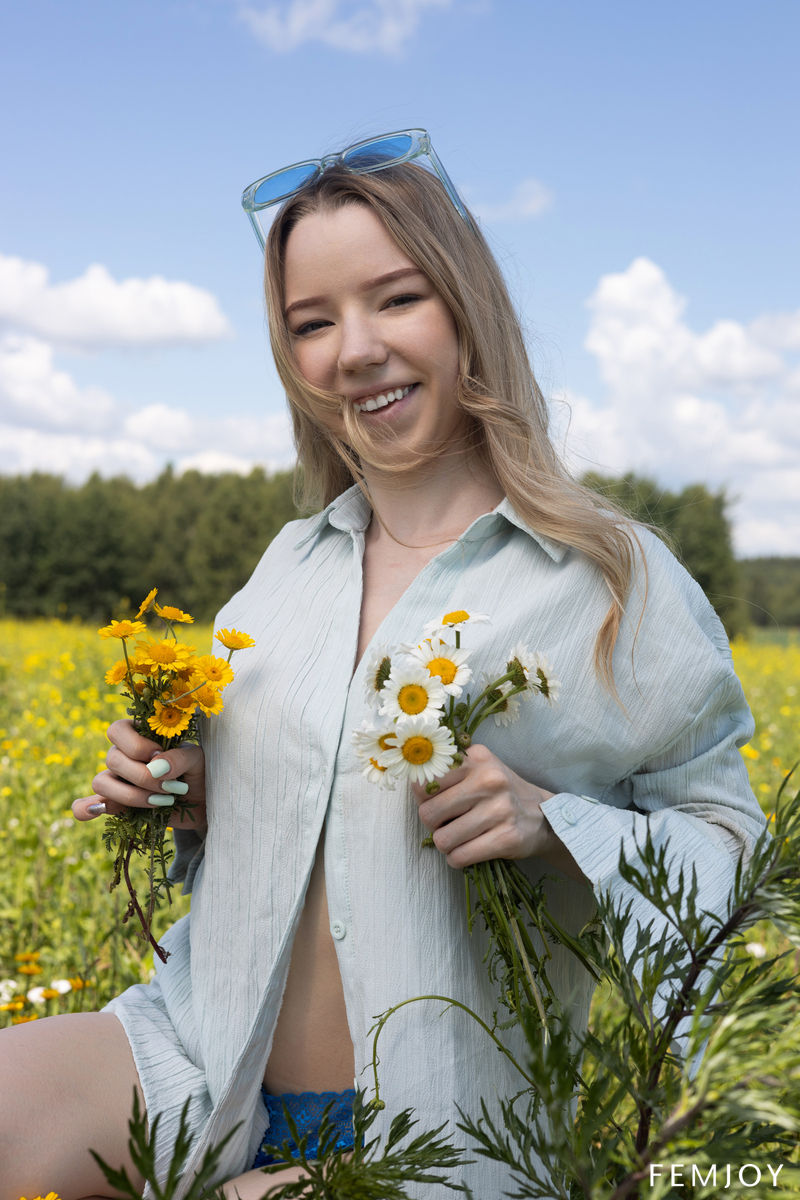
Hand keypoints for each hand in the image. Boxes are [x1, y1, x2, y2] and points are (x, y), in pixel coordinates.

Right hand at [72, 718, 205, 832]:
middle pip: (112, 760)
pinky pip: (91, 806)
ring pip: (102, 783)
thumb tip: (155, 767)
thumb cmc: (199, 772)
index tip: (159, 755)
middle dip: (142, 777)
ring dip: (130, 795)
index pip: (117, 731)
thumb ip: (179, 757)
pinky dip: (85, 809)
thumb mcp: (197, 758)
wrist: (205, 802)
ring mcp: (118, 780)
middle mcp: (124, 755)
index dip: (135, 745)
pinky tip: (91, 812)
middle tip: (171, 787)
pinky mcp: (118, 805)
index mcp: (139, 735)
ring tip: (160, 801)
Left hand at [412, 743, 584, 880]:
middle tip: (445, 824)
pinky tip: (467, 851)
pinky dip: (457, 859)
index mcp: (477, 758)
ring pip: (442, 840)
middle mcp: (489, 780)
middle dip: (432, 825)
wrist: (544, 816)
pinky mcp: (507, 838)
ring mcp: (499, 810)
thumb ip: (447, 774)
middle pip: (428, 813)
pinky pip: (460, 857)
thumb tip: (413, 787)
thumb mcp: (478, 770)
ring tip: (458, 839)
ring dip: (445, 845)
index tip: (433, 801)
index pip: (425, 781)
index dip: (422, 797)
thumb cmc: (500, 792)